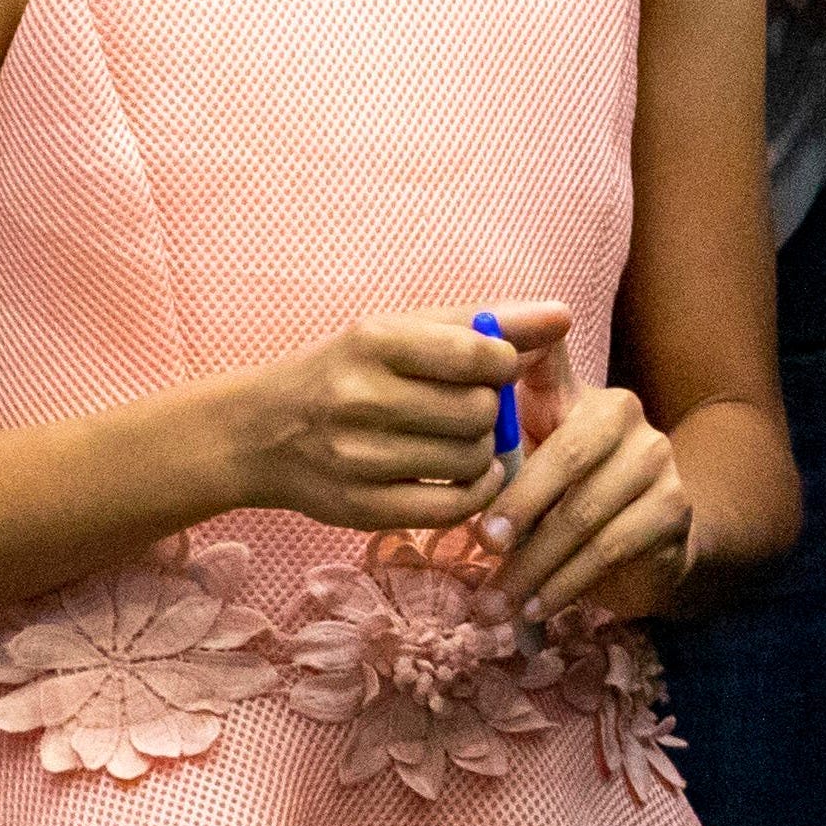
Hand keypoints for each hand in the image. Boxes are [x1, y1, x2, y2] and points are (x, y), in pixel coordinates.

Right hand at [219, 309, 519, 537]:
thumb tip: (562, 316)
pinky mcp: (360, 509)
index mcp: (375, 341)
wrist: (262, 432)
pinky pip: (451, 508)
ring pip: (471, 458)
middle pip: (480, 411)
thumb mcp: (405, 331)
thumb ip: (485, 321)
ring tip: (461, 438)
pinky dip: (475, 492)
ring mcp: (358, 459)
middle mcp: (360, 398)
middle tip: (474, 407)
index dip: (506, 362)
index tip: (495, 366)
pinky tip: (466, 474)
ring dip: (483, 450)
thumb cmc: (351, 370)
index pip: (480, 354)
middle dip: (492, 409)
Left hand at [464, 303, 699, 623]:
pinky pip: (610, 548)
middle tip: (483, 545)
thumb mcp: (525, 478)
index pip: (546, 357)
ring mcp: (653, 457)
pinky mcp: (671, 505)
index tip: (484, 371)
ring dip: (532, 566)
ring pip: (584, 512)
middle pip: (569, 452)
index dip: (517, 347)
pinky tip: (534, 608)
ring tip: (493, 605)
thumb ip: (497, 466)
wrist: (645, 549)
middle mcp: (620, 412)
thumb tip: (456, 482)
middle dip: (520, 504)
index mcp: (573, 395)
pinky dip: (564, 585)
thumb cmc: (563, 506)